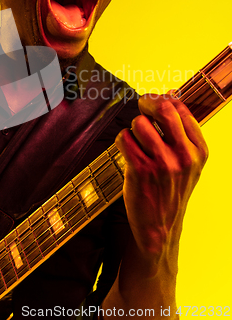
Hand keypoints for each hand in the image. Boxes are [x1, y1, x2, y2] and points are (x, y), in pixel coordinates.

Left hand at [115, 94, 207, 261]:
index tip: (153, 104)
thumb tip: (171, 92)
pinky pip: (124, 138)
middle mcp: (184, 155)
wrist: (160, 227)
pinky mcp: (141, 170)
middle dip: (146, 103)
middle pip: (162, 109)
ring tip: (137, 142)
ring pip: (139, 123)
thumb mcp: (188, 162)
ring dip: (133, 129)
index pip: (181, 108)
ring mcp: (163, 163)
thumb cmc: (171, 190)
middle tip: (141, 108)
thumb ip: (182, 129)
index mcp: (199, 150)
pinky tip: (128, 152)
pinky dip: (122, 141)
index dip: (163, 99)